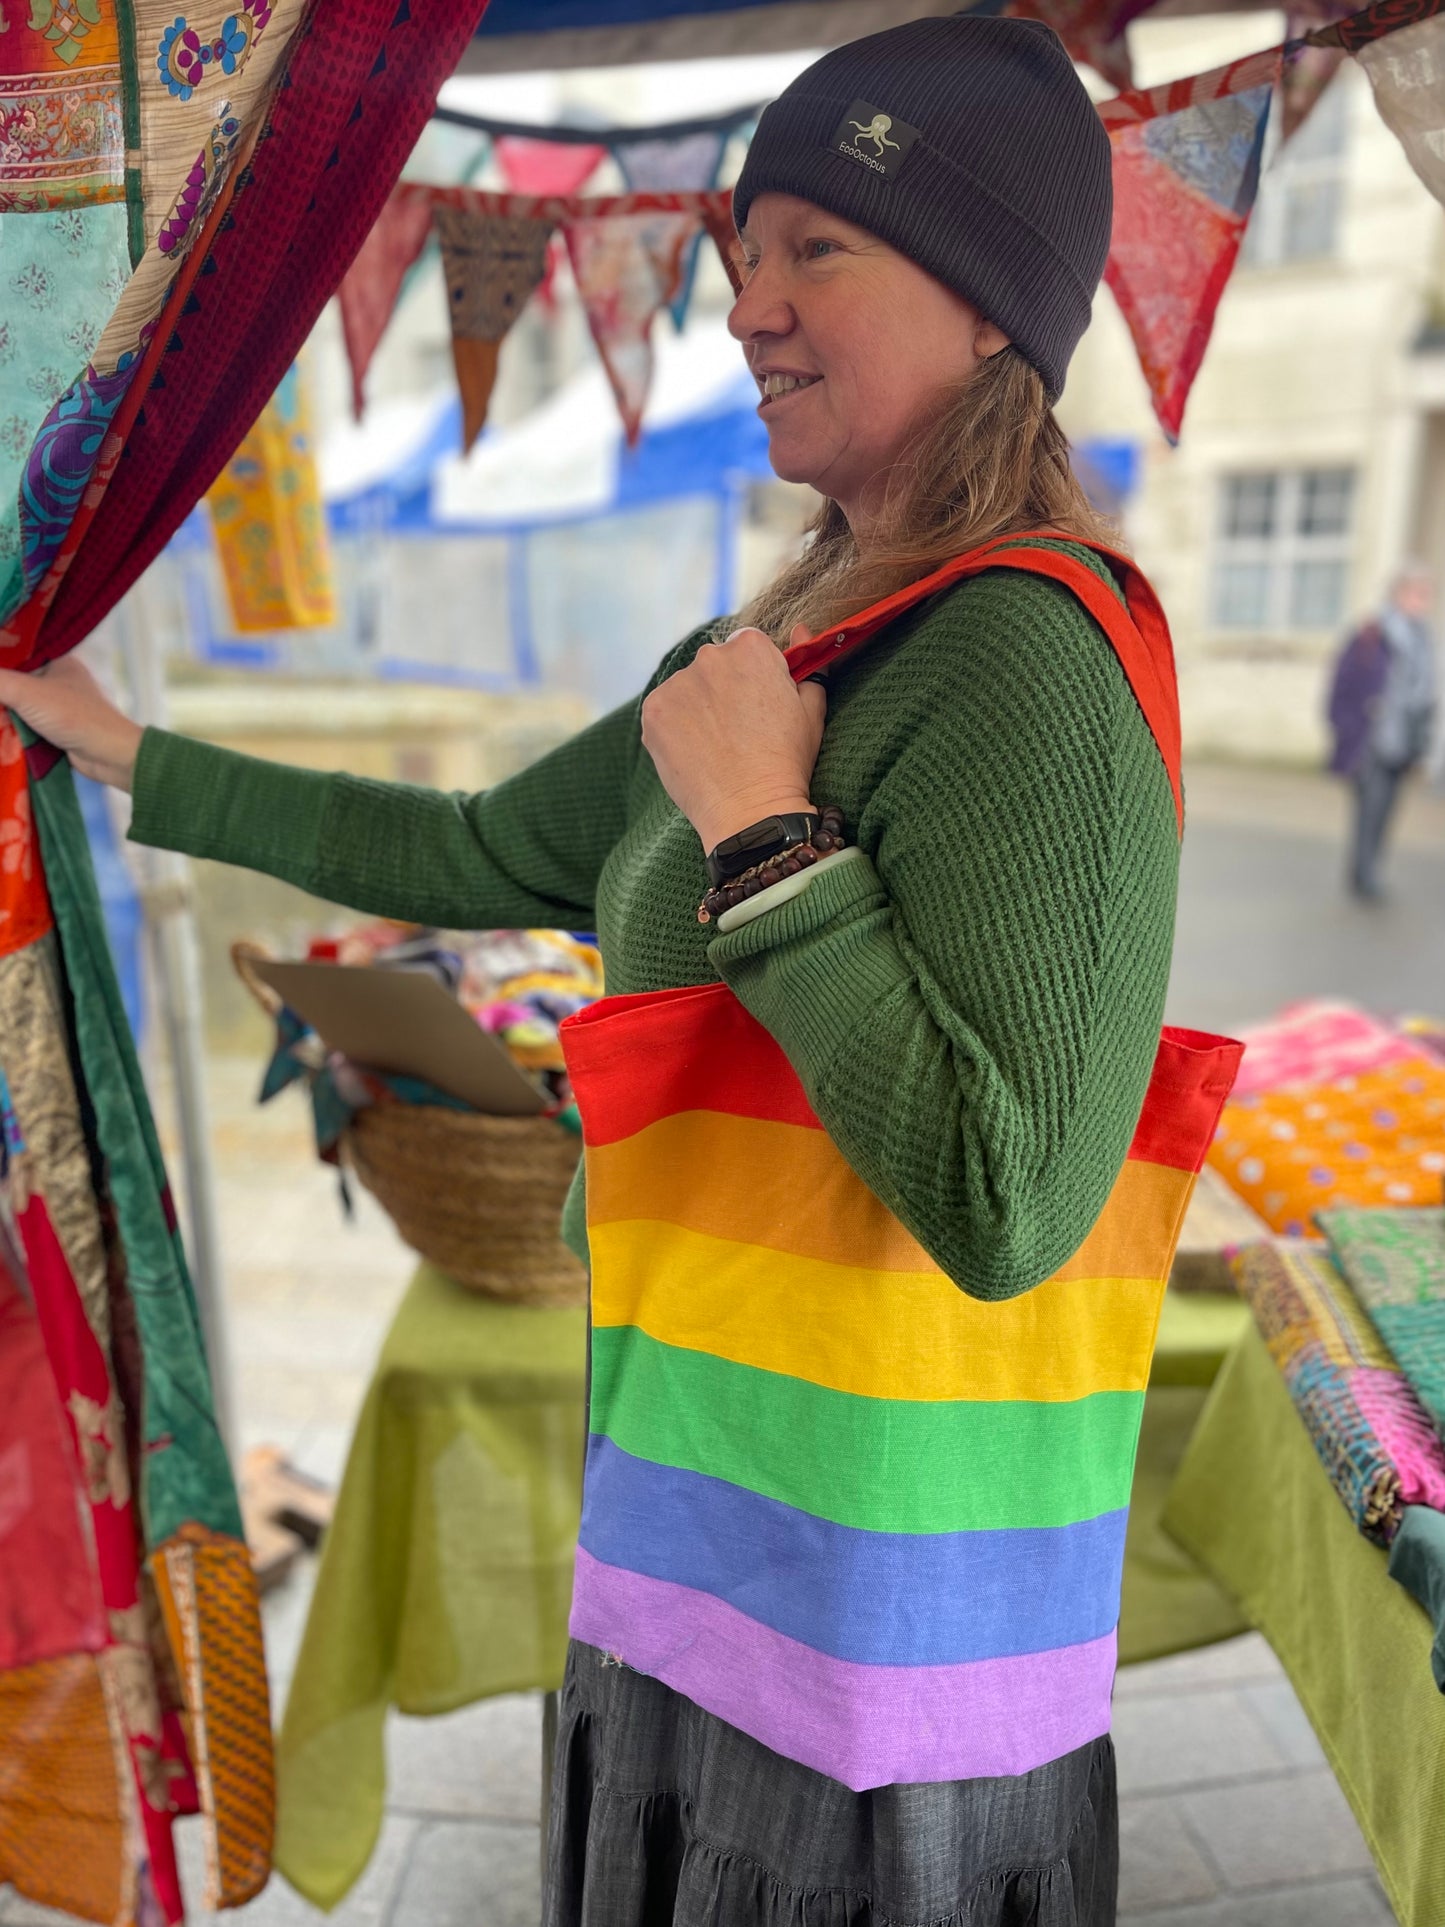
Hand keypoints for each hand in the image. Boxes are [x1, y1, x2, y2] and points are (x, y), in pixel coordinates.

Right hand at [0, 655, 142, 790]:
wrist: (110, 756)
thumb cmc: (74, 716)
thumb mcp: (26, 692)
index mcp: (58, 661)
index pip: (17, 653)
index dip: (1, 663)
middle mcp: (60, 681)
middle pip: (15, 681)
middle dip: (0, 693)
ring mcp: (60, 707)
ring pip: (19, 705)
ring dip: (4, 714)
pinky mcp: (58, 730)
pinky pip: (27, 725)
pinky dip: (13, 729)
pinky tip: (2, 731)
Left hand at [641, 625, 825, 853]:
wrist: (750, 809)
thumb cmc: (787, 761)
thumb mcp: (811, 709)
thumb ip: (805, 664)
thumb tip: (800, 628)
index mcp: (751, 647)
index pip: (747, 646)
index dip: (754, 676)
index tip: (758, 705)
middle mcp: (710, 656)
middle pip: (714, 665)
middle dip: (723, 688)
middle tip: (738, 730)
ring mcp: (678, 683)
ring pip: (686, 688)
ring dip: (696, 708)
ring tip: (716, 746)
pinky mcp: (653, 711)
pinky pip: (663, 711)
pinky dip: (674, 728)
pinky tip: (695, 752)